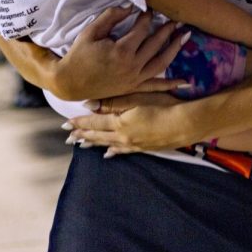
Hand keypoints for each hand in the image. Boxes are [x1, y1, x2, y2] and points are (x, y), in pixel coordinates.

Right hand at [52, 6, 185, 101]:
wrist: (70, 82)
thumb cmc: (79, 55)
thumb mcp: (92, 31)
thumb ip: (111, 16)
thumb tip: (130, 7)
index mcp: (122, 50)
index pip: (143, 29)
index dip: (148, 17)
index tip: (150, 10)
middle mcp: (132, 65)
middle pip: (156, 43)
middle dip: (167, 29)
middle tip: (176, 19)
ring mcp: (134, 79)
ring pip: (161, 62)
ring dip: (174, 49)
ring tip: (185, 36)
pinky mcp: (133, 88)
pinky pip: (155, 86)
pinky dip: (170, 84)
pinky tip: (185, 81)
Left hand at [70, 98, 205, 154]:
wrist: (185, 124)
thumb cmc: (163, 105)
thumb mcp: (138, 98)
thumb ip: (113, 102)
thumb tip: (89, 105)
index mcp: (119, 123)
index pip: (94, 122)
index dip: (80, 123)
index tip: (66, 124)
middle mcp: (122, 136)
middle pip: (98, 135)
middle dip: (82, 135)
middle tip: (68, 137)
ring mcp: (132, 144)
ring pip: (107, 144)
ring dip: (93, 143)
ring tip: (81, 145)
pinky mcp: (143, 148)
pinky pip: (122, 151)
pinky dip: (112, 151)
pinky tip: (108, 153)